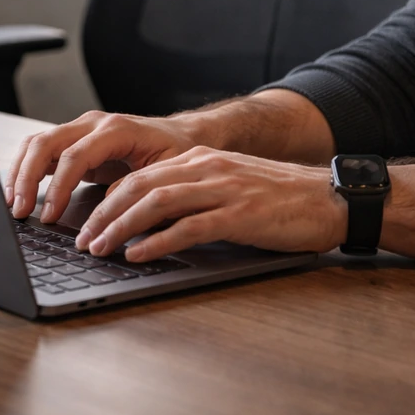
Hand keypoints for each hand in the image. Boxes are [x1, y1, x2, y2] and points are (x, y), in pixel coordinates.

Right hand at [5, 110, 202, 220]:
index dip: (58, 186)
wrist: (181, 136)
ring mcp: (79, 129)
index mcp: (116, 130)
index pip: (75, 155)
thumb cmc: (176, 154)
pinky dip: (24, 169)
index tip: (49, 215)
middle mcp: (92, 124)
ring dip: (19, 173)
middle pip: (46, 143)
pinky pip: (40, 150)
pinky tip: (18, 192)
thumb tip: (108, 208)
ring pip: (36, 143)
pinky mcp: (72, 141)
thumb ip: (137, 187)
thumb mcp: (166, 173)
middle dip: (27, 178)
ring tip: (12, 204)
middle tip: (19, 211)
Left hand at [72, 147, 346, 261]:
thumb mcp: (226, 185)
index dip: (106, 200)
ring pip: (156, 203)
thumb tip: (148, 220)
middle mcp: (204, 168)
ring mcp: (222, 189)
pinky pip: (189, 227)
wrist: (330, 198)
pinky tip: (138, 254)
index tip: (86, 222)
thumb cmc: (278, 199)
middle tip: (83, 240)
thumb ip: (190, 195)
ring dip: (121, 227)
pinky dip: (158, 241)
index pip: (138, 176)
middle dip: (104, 215)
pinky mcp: (239, 214)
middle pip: (138, 187)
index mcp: (198, 160)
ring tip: (101, 248)